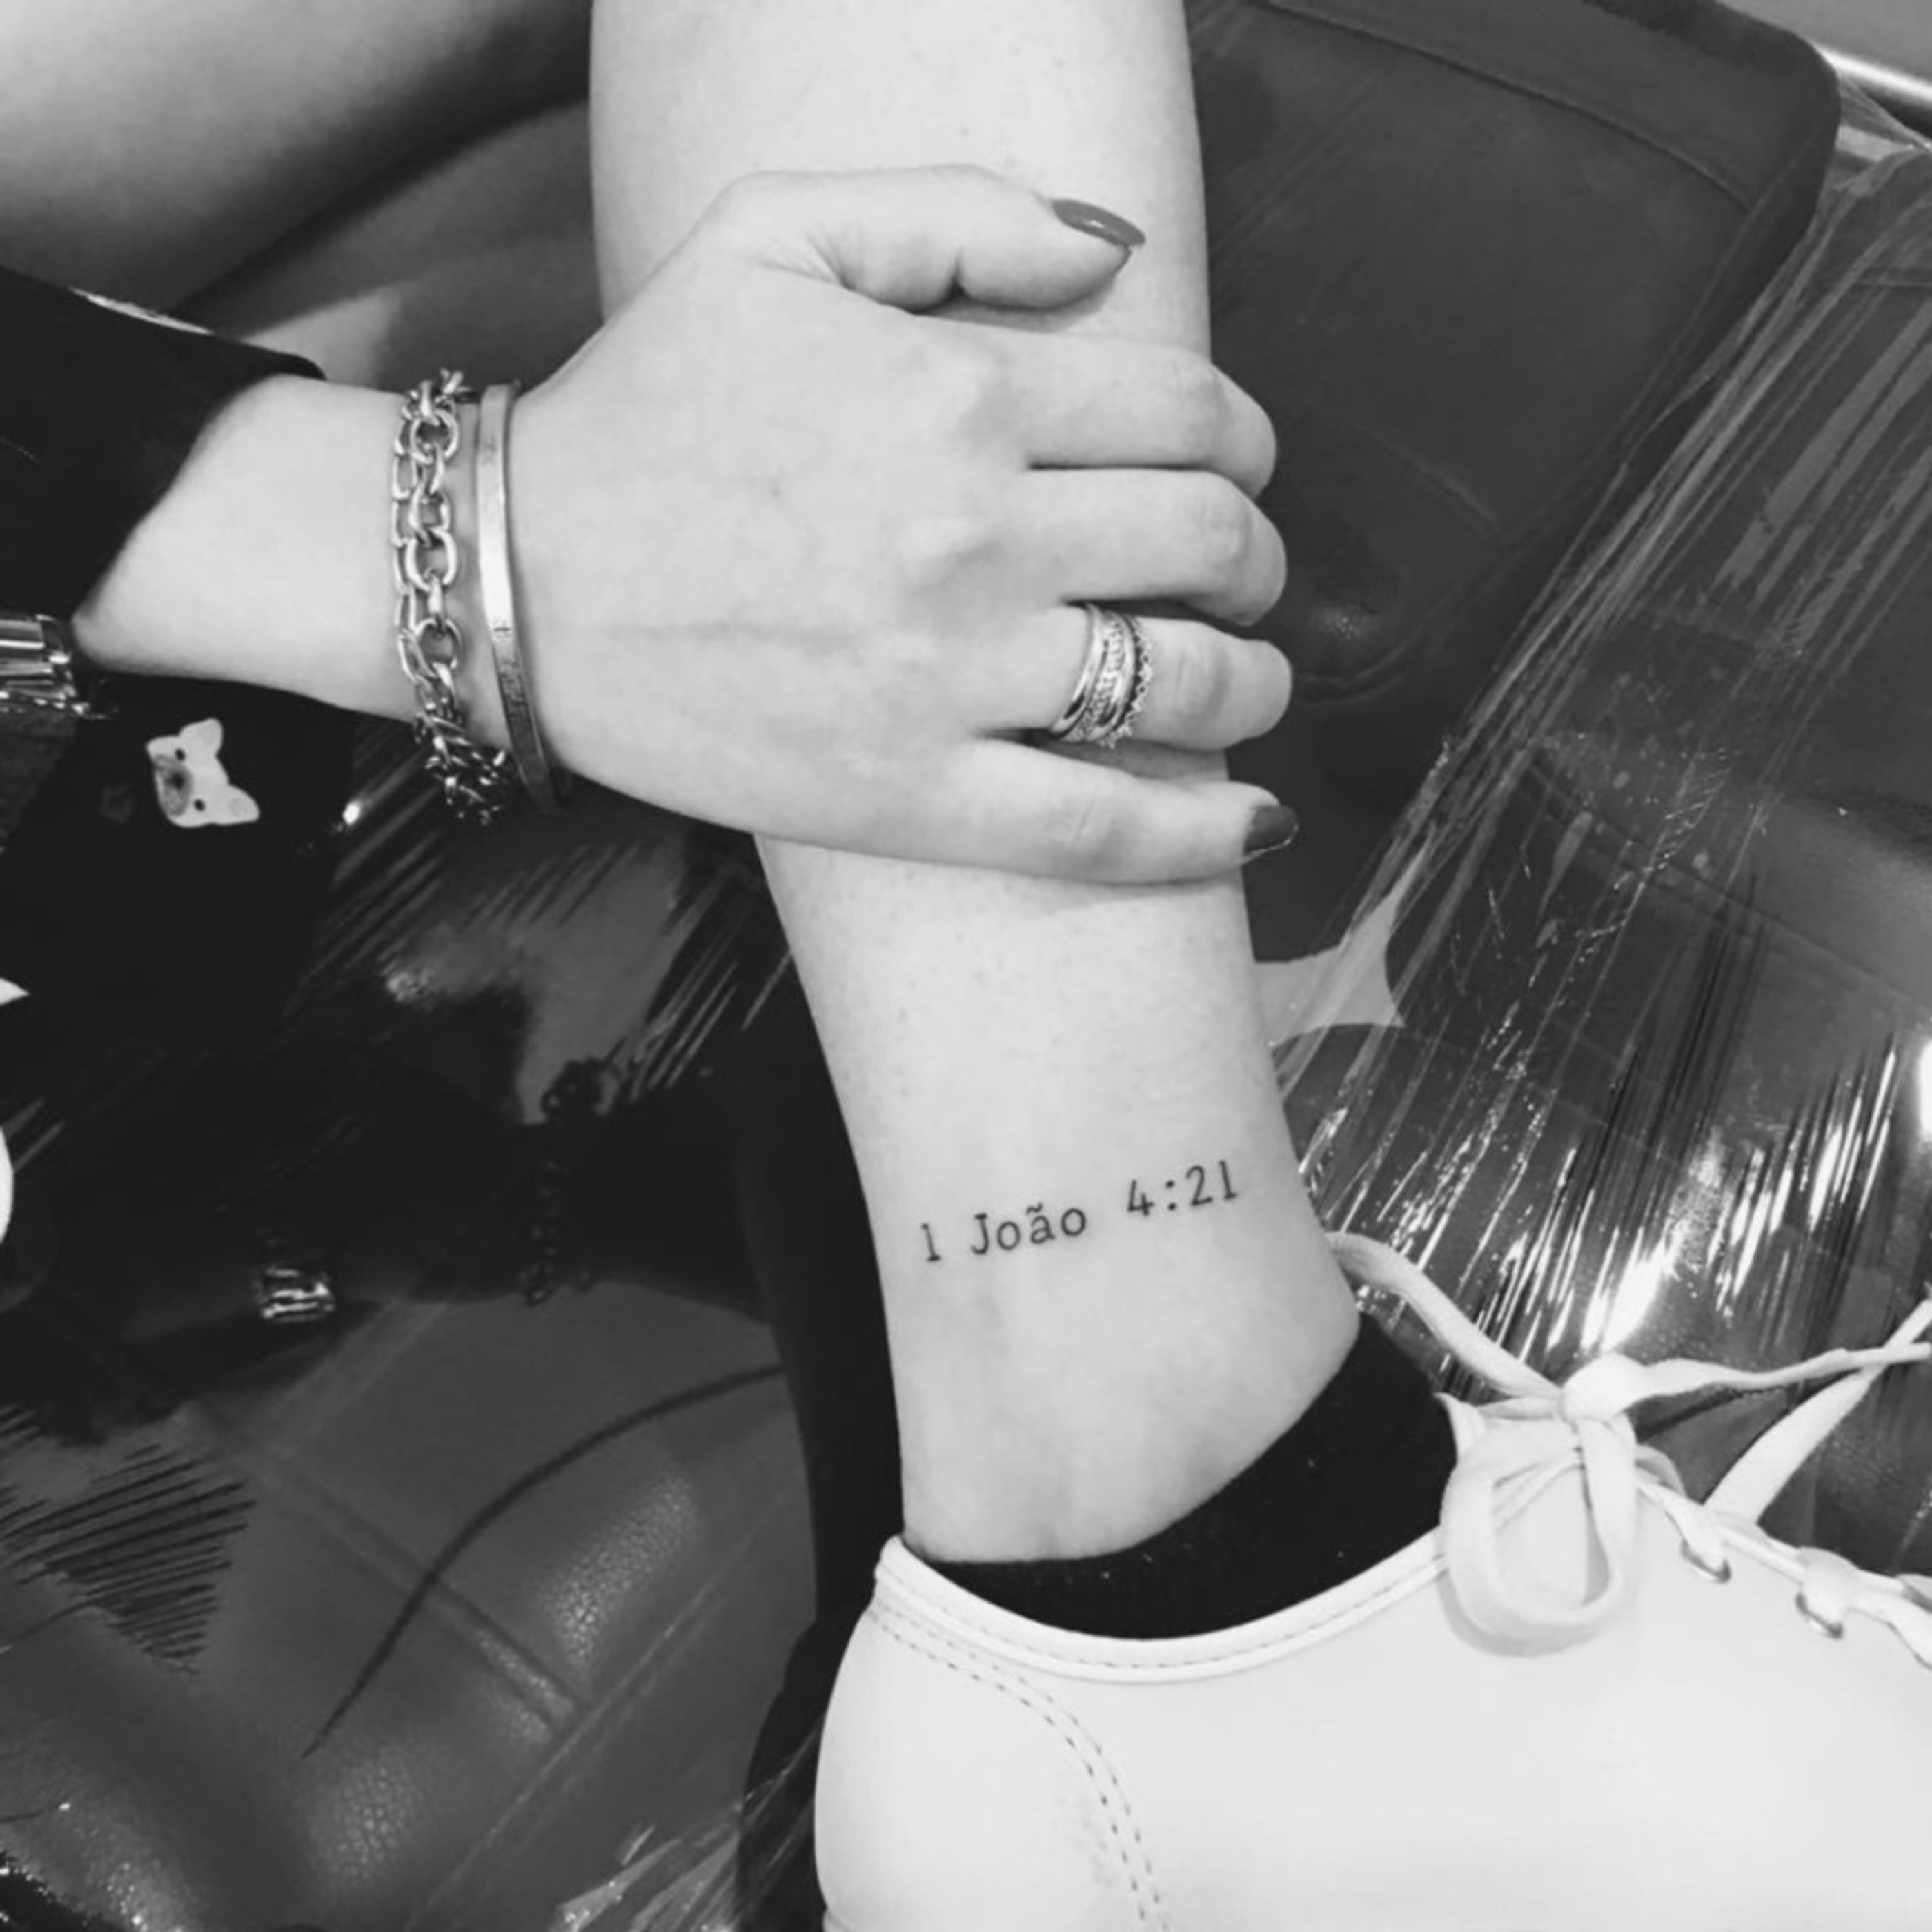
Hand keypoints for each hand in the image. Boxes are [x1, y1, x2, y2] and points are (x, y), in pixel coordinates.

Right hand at [511, 165, 1295, 880]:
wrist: (514, 577)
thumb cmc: (645, 407)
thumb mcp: (775, 237)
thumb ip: (958, 215)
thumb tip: (1115, 253)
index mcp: (964, 392)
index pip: (1194, 412)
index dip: (1246, 440)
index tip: (1233, 465)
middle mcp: (980, 534)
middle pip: (1213, 544)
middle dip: (1254, 556)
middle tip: (1234, 573)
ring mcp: (952, 677)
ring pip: (1187, 686)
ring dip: (1253, 683)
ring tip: (1246, 681)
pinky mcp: (913, 797)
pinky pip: (1101, 830)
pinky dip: (1200, 837)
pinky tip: (1254, 825)